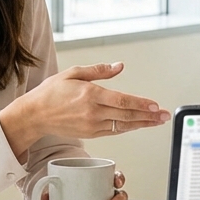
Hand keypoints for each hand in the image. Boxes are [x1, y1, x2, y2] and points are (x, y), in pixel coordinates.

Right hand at [0, 62, 170, 152]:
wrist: (34, 115)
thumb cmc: (51, 93)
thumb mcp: (73, 73)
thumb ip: (99, 70)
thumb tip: (119, 66)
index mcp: (90, 95)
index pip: (122, 101)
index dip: (141, 104)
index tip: (155, 105)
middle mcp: (92, 112)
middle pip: (127, 116)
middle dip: (149, 116)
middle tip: (164, 115)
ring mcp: (92, 125)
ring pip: (123, 126)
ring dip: (142, 124)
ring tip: (157, 122)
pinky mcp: (90, 134)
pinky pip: (114, 131)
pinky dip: (128, 128)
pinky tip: (138, 125)